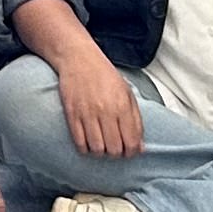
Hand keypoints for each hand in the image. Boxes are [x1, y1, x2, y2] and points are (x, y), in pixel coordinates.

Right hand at [53, 42, 142, 160]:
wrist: (78, 58)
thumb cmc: (104, 75)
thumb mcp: (127, 93)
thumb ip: (136, 120)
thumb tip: (140, 147)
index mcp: (122, 106)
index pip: (131, 142)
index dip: (131, 152)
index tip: (129, 151)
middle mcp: (105, 111)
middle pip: (114, 149)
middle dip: (116, 153)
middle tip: (115, 147)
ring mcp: (87, 113)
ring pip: (96, 149)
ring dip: (100, 152)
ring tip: (102, 145)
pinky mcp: (72, 114)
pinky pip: (79, 142)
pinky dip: (85, 148)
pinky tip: (89, 142)